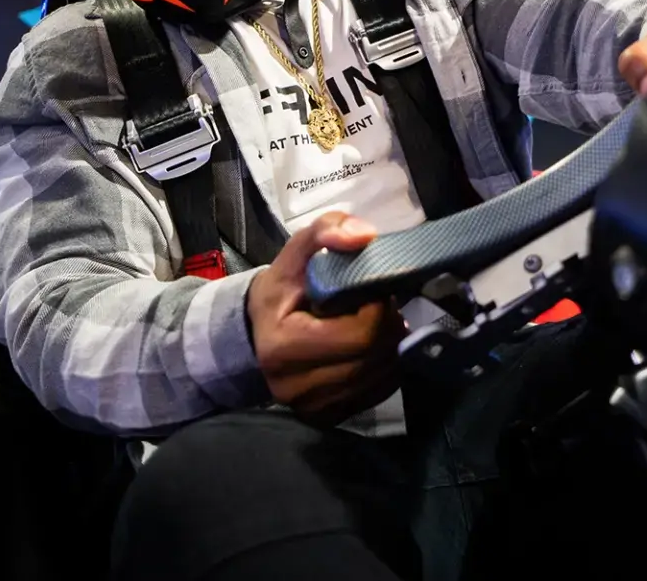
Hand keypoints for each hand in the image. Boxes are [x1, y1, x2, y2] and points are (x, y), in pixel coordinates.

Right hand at [247, 212, 404, 424]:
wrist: (256, 333)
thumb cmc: (283, 292)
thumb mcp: (297, 252)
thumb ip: (326, 230)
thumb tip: (365, 236)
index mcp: (283, 347)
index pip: (361, 333)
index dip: (378, 308)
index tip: (371, 292)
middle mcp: (296, 388)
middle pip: (374, 357)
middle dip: (387, 325)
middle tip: (379, 306)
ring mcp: (313, 408)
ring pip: (382, 377)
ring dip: (390, 346)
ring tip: (374, 325)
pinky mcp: (329, 417)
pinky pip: (379, 392)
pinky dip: (385, 367)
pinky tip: (371, 347)